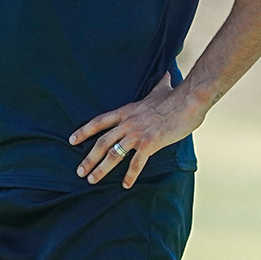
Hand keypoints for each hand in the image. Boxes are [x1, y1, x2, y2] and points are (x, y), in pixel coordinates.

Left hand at [70, 72, 208, 188]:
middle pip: (102, 142)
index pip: (99, 122)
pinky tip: (125, 185)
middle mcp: (127, 123)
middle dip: (89, 158)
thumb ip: (158, 84)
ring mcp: (137, 134)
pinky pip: (136, 163)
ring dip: (101, 169)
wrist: (187, 101)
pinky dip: (130, 175)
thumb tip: (166, 74)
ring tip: (92, 180)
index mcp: (126, 111)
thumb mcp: (160, 88)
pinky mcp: (150, 143)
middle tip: (79, 171)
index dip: (84, 131)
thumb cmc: (175, 96)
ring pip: (114, 154)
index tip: (72, 140)